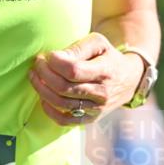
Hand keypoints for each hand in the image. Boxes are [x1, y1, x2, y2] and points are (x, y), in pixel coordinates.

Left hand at [29, 32, 145, 126]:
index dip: (54, 63)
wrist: (128, 80)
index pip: (73, 70)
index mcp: (105, 71)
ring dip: (41, 90)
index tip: (47, 55)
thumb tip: (54, 58)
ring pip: (61, 103)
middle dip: (43, 74)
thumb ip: (77, 48)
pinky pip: (64, 120)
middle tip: (37, 64)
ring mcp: (96, 109)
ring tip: (35, 77)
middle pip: (63, 87)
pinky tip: (43, 98)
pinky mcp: (90, 119)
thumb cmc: (108, 57)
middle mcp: (101, 93)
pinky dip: (49, 110)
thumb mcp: (98, 43)